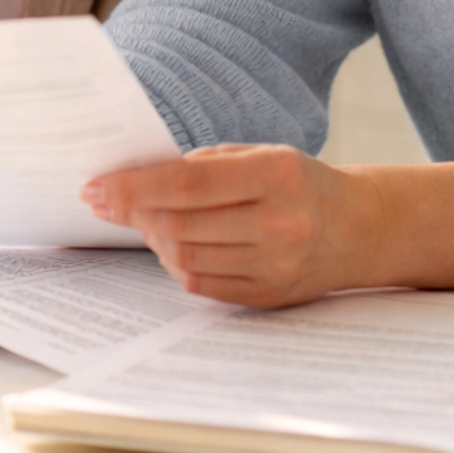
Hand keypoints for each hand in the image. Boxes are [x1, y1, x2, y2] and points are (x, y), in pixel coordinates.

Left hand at [82, 144, 365, 307]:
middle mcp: (281, 224)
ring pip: (184, 258)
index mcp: (278, 175)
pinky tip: (173, 244)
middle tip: (109, 201)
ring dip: (152, 239)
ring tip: (146, 219)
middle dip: (134, 213)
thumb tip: (134, 180)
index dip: (134, 188)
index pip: (187, 185)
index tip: (95, 188)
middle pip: (180, 226)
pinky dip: (175, 263)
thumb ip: (203, 166)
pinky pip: (201, 284)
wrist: (357, 228)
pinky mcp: (269, 296)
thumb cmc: (298, 182)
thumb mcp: (260, 155)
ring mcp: (277, 266)